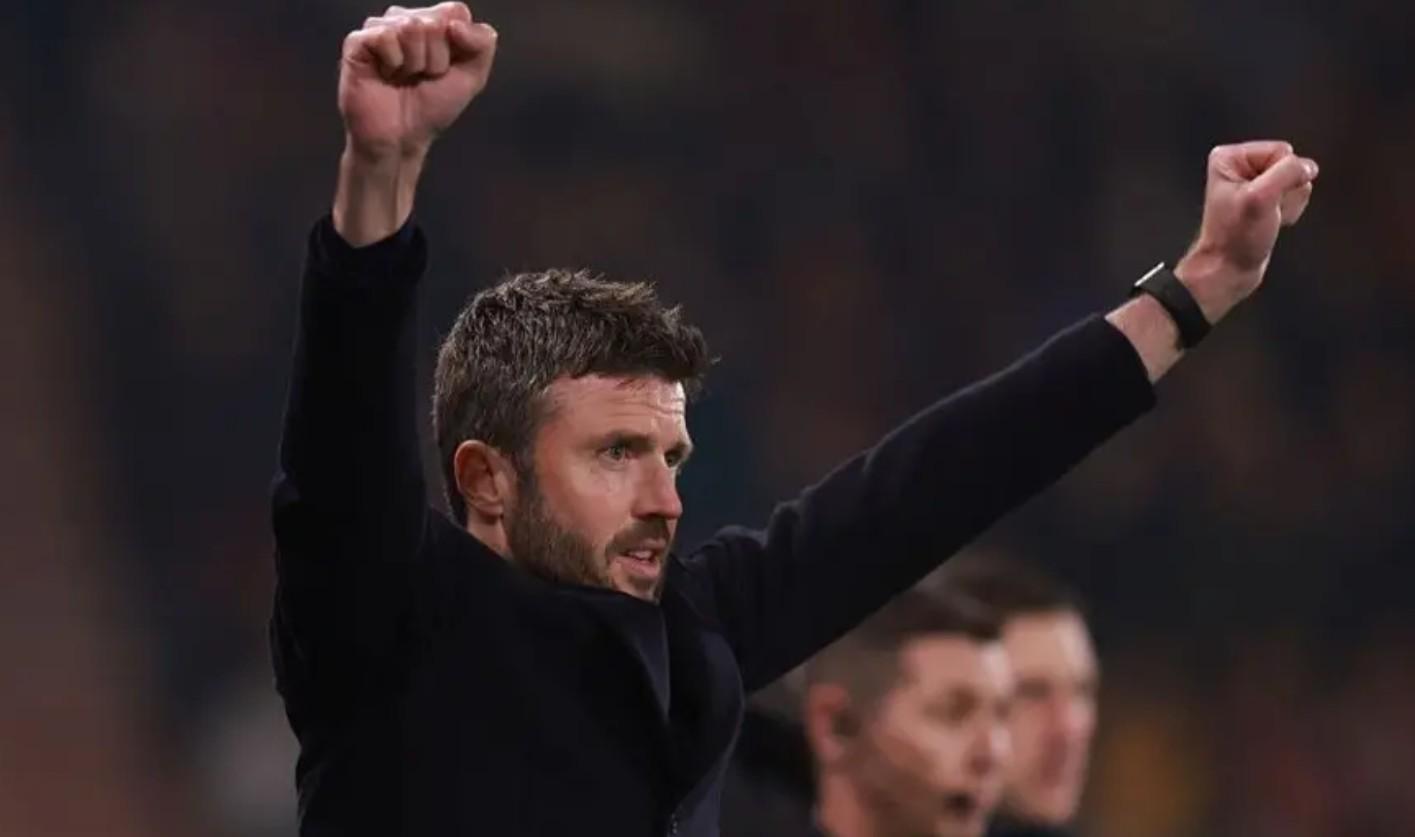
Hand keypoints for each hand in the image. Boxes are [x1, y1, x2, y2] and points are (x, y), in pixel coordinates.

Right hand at [339, 2, 498, 162]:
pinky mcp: (358, 41)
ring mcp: (381, 28)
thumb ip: (482, 44)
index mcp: (434, 23)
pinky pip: (386, 36)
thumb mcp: (472, 78)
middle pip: (435, 21)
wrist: (401, 139)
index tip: (445, 70)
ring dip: (414, 63)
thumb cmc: (431, 107)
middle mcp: (406, 20)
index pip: (456, 12)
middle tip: (421, 77)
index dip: (457, 46)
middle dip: (436, 59)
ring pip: (411, 26)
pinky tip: (385, 74)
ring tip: (403, 77)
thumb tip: (456, 24)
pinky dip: (393, 63)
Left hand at [1175, 140, 1318, 321]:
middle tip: (1264, 211)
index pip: (1281, 151)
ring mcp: (1255, 184)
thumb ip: (1287, 173)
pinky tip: (1271, 223)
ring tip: (1265, 219)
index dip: (1281, 177)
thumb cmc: (1235, 238)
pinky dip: (1289, 212)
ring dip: (1288, 204)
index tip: (1262, 199)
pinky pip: (1295, 196)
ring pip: (1295, 182)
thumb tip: (1308, 166)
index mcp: (1230, 158)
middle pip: (1290, 166)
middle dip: (1285, 192)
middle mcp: (1240, 167)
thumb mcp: (1261, 199)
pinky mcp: (1266, 200)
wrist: (1229, 270)